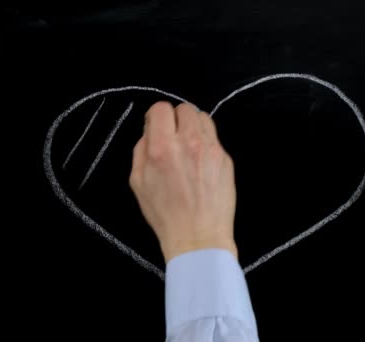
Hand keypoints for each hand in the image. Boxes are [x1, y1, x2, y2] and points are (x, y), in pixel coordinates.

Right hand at [129, 101, 237, 262]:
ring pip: (203, 118)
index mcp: (163, 148)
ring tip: (188, 145)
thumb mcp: (138, 182)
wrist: (198, 236)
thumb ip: (141, 151)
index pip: (161, 108)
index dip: (156, 116)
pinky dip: (206, 143)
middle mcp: (188, 142)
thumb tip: (150, 132)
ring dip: (193, 126)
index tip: (156, 127)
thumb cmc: (164, 214)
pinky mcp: (226, 158)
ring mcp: (211, 149)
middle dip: (176, 119)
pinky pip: (214, 138)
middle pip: (184, 108)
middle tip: (173, 136)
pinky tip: (201, 163)